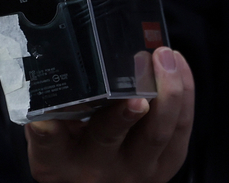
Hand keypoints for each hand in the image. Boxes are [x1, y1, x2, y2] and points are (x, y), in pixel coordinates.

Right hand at [25, 46, 193, 182]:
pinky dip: (185, 96)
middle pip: (110, 135)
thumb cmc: (68, 154)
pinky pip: (181, 131)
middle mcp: (95, 168)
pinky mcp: (165, 167)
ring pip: (156, 133)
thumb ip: (44, 111)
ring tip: (165, 58)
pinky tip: (179, 68)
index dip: (49, 126)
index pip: (49, 141)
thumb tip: (48, 68)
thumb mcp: (43, 140)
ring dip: (166, 92)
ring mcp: (135, 170)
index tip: (53, 109)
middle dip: (124, 104)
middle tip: (134, 71)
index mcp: (57, 160)